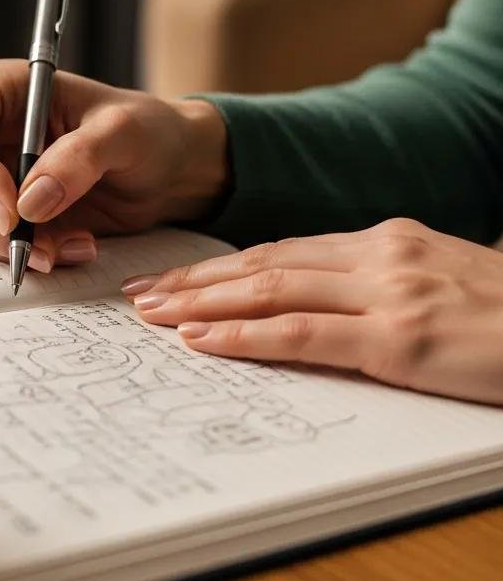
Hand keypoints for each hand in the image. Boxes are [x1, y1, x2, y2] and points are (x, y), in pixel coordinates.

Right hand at [0, 61, 227, 271]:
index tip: (14, 211)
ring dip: (10, 247)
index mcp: (3, 93)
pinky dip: (27, 256)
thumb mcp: (124, 133)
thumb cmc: (149, 133)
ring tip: (70, 247)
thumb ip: (79, 158)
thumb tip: (30, 202)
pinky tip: (72, 248)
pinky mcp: (7, 212)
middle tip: (40, 247)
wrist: (169, 172)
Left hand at [123, 218, 502, 404]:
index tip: (175, 278)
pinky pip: (303, 335)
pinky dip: (244, 337)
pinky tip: (201, 342)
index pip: (281, 250)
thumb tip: (314, 302)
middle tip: (139, 292)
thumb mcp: (440, 280)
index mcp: (386, 239)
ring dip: (202, 303)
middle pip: (264, 262)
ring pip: (271, 290)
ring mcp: (390, 294)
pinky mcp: (401, 340)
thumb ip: (376, 284)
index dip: (220, 265)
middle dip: (194, 279)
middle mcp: (380, 254)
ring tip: (152, 314)